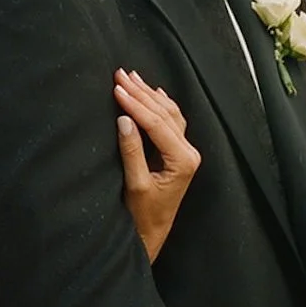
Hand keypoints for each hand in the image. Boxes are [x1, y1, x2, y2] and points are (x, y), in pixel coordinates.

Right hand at [114, 70, 200, 261]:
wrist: (152, 232)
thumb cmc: (143, 215)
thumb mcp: (135, 185)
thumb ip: (131, 152)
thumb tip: (124, 120)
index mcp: (182, 160)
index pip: (157, 124)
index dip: (136, 105)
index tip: (117, 89)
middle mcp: (188, 153)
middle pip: (164, 114)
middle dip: (141, 92)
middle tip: (120, 74)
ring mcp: (186, 151)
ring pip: (169, 113)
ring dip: (149, 94)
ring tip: (131, 77)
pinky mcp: (179, 152)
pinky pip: (172, 120)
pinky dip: (160, 103)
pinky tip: (154, 91)